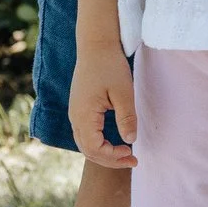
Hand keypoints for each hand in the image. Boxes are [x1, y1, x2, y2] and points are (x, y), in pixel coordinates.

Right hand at [70, 44, 137, 167]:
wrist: (96, 45)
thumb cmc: (110, 65)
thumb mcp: (123, 91)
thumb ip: (126, 117)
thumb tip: (130, 141)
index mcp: (83, 115)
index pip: (95, 148)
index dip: (113, 157)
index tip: (132, 154)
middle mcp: (75, 118)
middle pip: (88, 150)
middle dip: (110, 160)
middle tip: (132, 161)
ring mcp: (75, 114)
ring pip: (86, 144)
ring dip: (104, 153)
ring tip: (125, 155)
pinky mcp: (79, 109)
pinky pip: (86, 134)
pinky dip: (99, 143)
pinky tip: (114, 142)